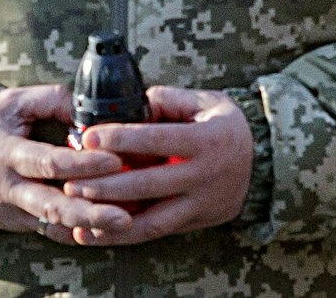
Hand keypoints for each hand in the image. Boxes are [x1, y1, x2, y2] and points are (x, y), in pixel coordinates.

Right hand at [0, 84, 133, 243]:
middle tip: (123, 215)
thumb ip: (54, 101)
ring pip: (55, 226)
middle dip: (89, 213)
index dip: (81, 164)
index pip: (47, 163)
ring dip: (89, 228)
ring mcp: (15, 211)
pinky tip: (107, 231)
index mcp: (5, 154)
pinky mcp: (22, 224)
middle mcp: (9, 188)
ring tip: (123, 225)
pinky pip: (53, 233)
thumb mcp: (15, 102)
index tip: (114, 160)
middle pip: (52, 206)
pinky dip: (80, 234)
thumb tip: (91, 112)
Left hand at [62, 86, 253, 245]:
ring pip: (150, 218)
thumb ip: (168, 100)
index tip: (88, 136)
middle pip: (148, 184)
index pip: (158, 139)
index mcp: (208, 140)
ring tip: (76, 212)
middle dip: (106, 184)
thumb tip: (132, 104)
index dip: (121, 139)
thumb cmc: (226, 126)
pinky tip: (94, 232)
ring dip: (110, 217)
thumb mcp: (206, 101)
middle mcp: (205, 175)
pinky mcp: (195, 222)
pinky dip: (123, 234)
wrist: (263, 163)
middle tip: (71, 181)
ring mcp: (200, 204)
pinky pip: (155, 232)